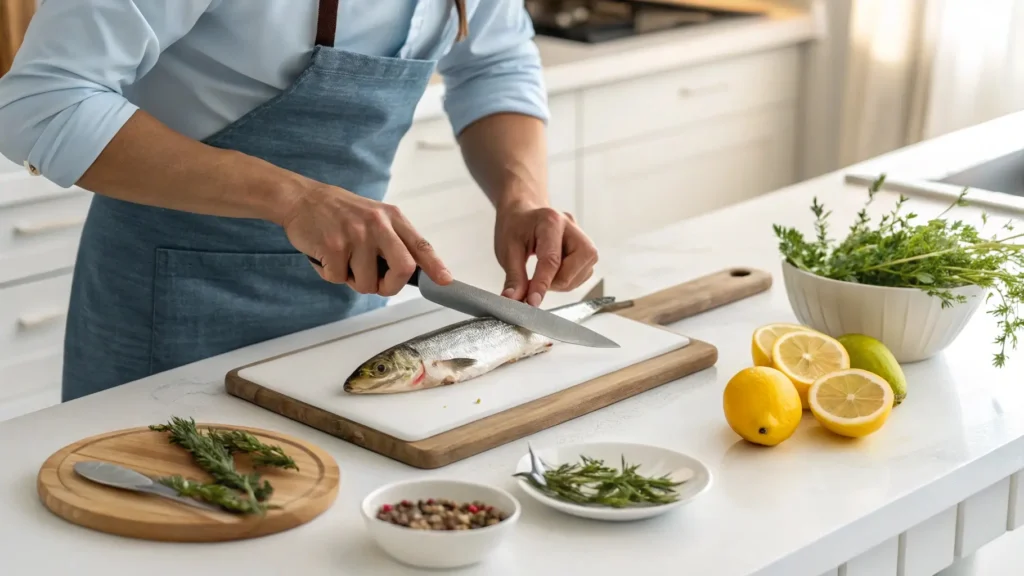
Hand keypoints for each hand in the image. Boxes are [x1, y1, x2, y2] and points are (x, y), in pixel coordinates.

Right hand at [279, 183, 452, 295]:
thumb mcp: (374, 216)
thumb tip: (410, 272)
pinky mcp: (333, 246)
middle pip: (403, 269)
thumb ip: (393, 240)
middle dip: (391, 286)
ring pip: (367, 282)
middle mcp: (377, 225)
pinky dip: (331, 275)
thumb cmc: (340, 212)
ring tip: (343, 258)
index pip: (420, 244)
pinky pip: (339, 279)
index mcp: (392, 217)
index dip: (434, 266)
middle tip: (378, 284)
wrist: (301, 198)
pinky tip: (326, 255)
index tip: (445, 281)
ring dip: (354, 280)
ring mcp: (356, 235)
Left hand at [494, 202, 598, 306]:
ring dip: (562, 282)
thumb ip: (514, 277)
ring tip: (542, 275)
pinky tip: (553, 273)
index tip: (532, 302)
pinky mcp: (586, 250)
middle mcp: (572, 227)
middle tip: (534, 282)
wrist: (524, 214)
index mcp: (550, 221)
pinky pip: (583, 274)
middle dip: (555, 282)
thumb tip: (513, 300)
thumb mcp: (507, 250)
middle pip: (575, 267)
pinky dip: (568, 280)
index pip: (551, 259)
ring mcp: (583, 238)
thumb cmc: (515, 227)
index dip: (542, 284)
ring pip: (583, 273)